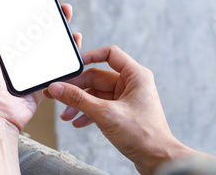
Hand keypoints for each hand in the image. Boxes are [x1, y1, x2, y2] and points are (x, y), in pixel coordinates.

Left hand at [0, 0, 81, 132]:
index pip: (12, 6)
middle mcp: (13, 45)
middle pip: (35, 18)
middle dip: (47, 3)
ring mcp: (29, 59)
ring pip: (50, 34)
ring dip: (61, 21)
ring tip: (66, 10)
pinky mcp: (42, 72)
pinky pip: (59, 56)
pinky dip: (69, 45)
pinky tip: (74, 36)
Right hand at [44, 45, 191, 174]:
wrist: (158, 160)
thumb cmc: (144, 136)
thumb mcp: (106, 114)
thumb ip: (79, 100)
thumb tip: (58, 88)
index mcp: (136, 75)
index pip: (110, 54)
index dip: (90, 56)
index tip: (72, 64)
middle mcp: (132, 83)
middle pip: (98, 77)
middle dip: (77, 88)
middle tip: (57, 93)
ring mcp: (127, 98)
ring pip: (97, 93)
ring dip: (80, 103)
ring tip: (65, 114)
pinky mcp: (123, 112)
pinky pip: (101, 106)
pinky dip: (89, 113)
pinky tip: (77, 122)